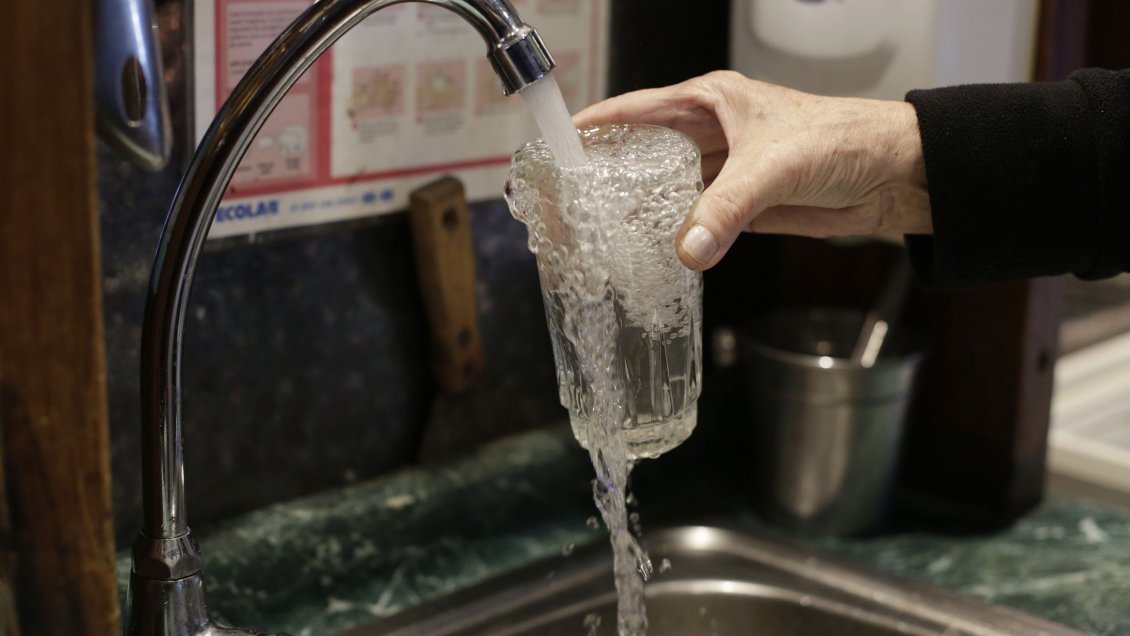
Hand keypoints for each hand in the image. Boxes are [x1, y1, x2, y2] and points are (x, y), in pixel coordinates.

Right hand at [574, 71, 930, 270]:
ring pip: (666, 191)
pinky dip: (673, 235)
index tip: (557, 144)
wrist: (892, 176)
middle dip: (609, 176)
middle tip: (571, 203)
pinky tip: (647, 250)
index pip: (638, 109)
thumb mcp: (773, 167)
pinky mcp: (739, 206)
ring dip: (639, 212)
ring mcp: (723, 172)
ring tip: (598, 233)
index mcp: (711, 101)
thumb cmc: (843, 139)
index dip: (597, 125)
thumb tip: (688, 250)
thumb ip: (726, 209)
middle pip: (643, 154)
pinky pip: (694, 221)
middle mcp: (711, 133)